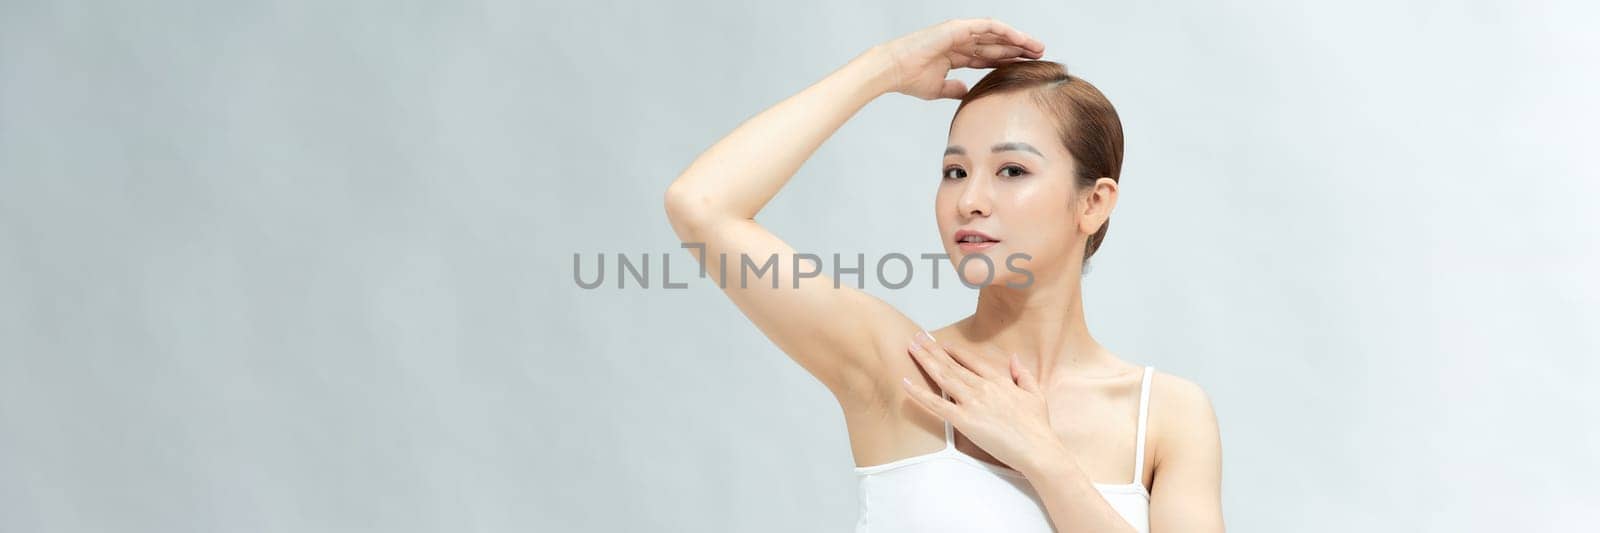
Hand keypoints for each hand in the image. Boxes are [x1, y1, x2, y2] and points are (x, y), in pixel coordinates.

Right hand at [872, 18, 1045, 99]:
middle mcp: (959, 41)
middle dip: (1018, 51)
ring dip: (1018, 40)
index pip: (988, 58)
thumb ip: (954, 89)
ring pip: (996, 34)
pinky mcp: (958, 28)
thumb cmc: (909, 79)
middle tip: (1039, 56)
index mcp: (955, 55)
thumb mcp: (939, 88)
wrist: (893, 70)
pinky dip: (1006, 32)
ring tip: (1037, 48)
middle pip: (996, 45)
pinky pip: (988, 27)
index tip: (1025, 69)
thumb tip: (966, 92)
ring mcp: (959, 33)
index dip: (1007, 62)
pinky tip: (1021, 40)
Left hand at [900, 331, 1068, 476]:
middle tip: (917, 337)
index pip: (972, 361)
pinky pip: (936, 404)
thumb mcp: (1035, 394)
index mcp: (999, 381)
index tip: (942, 343)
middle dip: (933, 349)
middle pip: (952, 365)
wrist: (1038, 449)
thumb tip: (1013, 358)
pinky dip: (919, 393)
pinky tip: (905, 382)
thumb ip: (1023, 374)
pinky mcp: (964, 420)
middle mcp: (983, 387)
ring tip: (910, 348)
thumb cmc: (1038, 427)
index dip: (955, 351)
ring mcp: (972, 402)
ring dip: (925, 361)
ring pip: (943, 377)